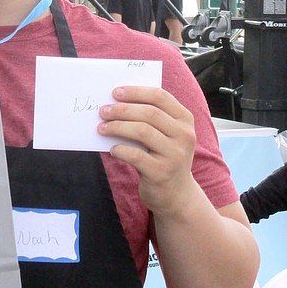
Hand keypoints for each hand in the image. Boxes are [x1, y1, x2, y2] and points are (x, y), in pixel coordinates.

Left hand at [97, 85, 197, 216]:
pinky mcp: (161, 173)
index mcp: (185, 120)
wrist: (176, 195)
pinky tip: (112, 149)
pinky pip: (136, 155)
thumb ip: (149, 118)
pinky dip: (120, 149)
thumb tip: (115, 103)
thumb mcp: (165, 135)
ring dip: (117, 127)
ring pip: (142, 131)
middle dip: (122, 109)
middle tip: (103, 110)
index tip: (115, 92)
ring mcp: (175, 155)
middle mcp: (184, 135)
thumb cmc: (163, 157)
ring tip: (101, 128)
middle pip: (149, 113)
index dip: (136, 92)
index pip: (160, 96)